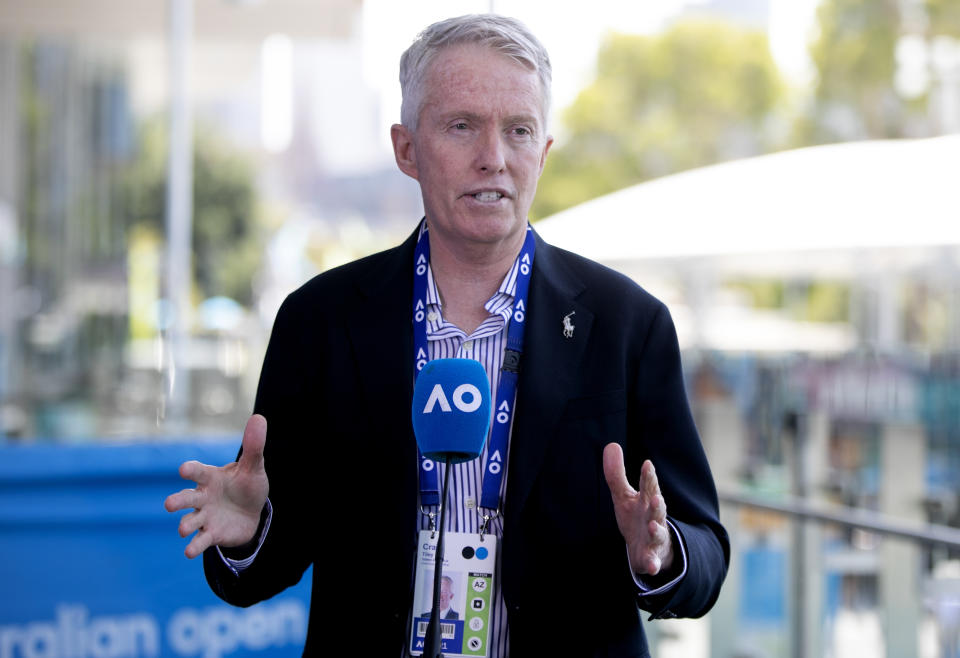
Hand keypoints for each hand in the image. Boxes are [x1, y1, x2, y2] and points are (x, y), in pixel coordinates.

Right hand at [164, 414, 269, 558]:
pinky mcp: (211, 534)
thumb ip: (254, 446)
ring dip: (185, 525)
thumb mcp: (254, 466)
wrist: (252, 512)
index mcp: (211, 478)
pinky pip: (200, 541)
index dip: (190, 470)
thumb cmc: (247, 485)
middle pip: (186, 499)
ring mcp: (205, 517)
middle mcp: (203, 497)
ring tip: (183, 529)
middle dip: (177, 501)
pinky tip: (189, 551)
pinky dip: (194, 546)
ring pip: (189, 521)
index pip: (197, 472)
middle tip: (169, 504)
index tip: (183, 470)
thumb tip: (259, 418)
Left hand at [602, 443, 673, 575]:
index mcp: (646, 500)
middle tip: (655, 496)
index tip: (647, 464)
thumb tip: (611, 444)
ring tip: (652, 525)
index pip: (649, 486)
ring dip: (657, 529)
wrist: (648, 549)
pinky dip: (652, 564)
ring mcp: (654, 537)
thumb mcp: (624, 496)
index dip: (648, 476)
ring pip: (658, 533)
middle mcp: (653, 517)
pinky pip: (653, 561)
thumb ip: (616, 474)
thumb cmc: (636, 517)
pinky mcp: (651, 557)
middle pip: (657, 508)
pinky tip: (650, 566)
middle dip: (657, 502)